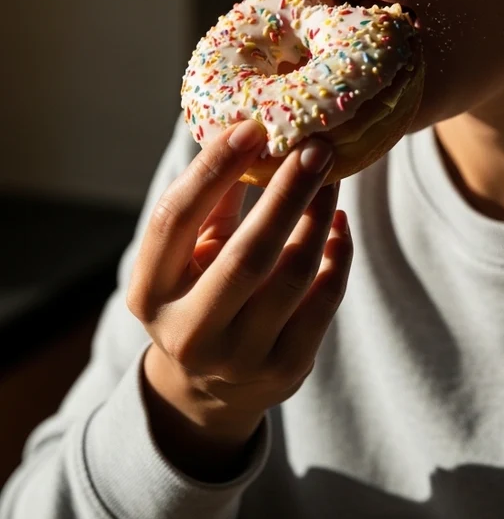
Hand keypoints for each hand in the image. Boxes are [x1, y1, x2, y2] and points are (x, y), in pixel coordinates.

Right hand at [126, 121, 353, 478]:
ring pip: (295, 273)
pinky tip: (338, 223)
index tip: (252, 128)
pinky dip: (339, 254)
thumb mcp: (186, 257)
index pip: (175, 220)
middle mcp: (189, 331)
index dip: (212, 170)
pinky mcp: (287, 369)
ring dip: (320, 216)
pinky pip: (326, 298)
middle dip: (288, 194)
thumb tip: (250, 131)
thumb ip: (212, 205)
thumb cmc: (199, 297)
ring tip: (332, 178)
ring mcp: (240, 357)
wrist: (210, 391)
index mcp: (149, 293)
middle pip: (248, 252)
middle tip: (318, 147)